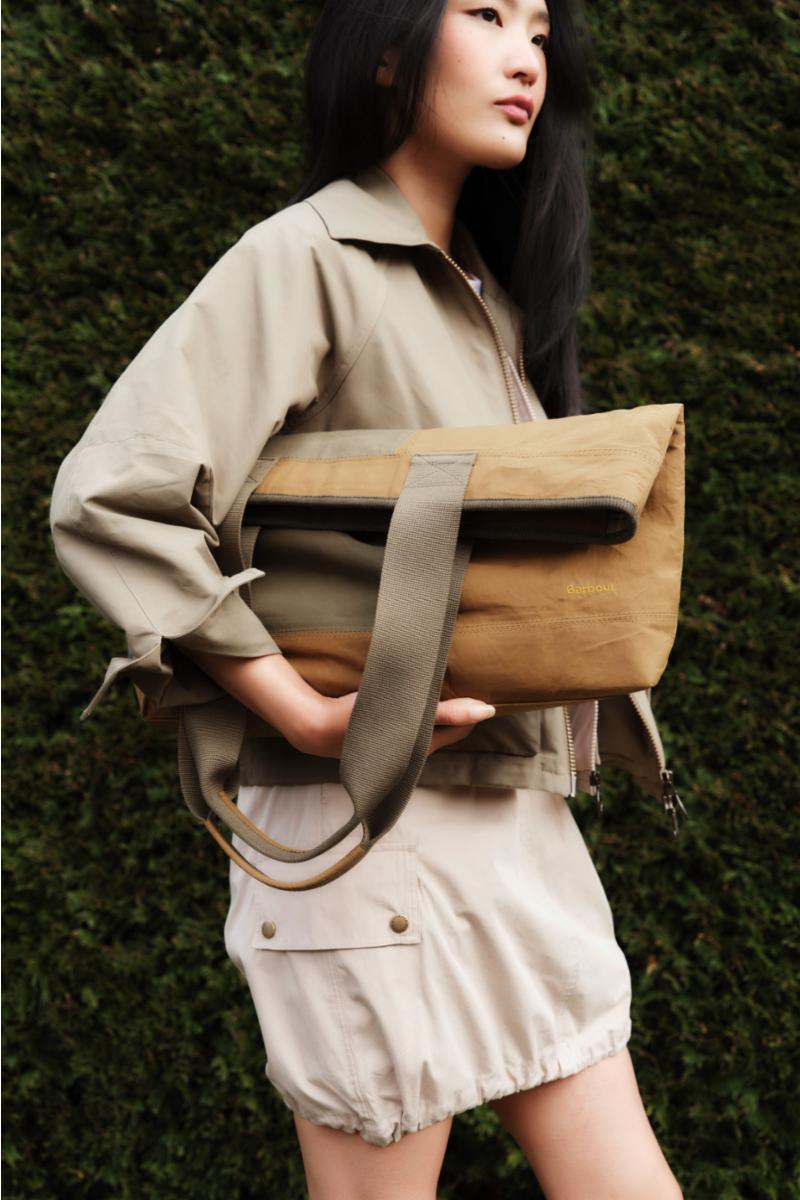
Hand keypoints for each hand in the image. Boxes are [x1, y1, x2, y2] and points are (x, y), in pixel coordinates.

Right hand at [294, 691, 495, 759]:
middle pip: (446, 728)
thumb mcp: (408, 712)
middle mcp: (416, 752)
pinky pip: (411, 725)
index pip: (462, 728)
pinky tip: (412, 698)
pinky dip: (417, 713)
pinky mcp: (386, 740)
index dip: (470, 709)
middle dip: (456, 709)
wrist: (318, 728)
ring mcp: (400, 748)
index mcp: (425, 747)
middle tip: (458, 681)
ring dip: (435, 709)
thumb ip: (448, 711)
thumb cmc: (362, 719)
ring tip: (439, 685)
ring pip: (428, 726)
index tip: (472, 685)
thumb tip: (488, 710)